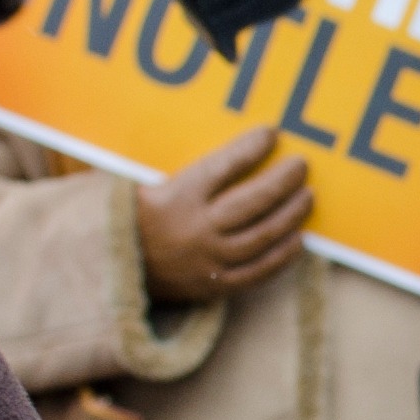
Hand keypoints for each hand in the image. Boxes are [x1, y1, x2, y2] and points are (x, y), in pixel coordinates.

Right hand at [135, 128, 311, 301]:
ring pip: (262, 235)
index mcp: (177, 197)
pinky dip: (282, 256)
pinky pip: (257, 272)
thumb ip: (175, 167)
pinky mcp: (213, 286)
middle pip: (253, 201)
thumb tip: (208, 145)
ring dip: (290, 214)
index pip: (225, 166)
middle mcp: (196, 228)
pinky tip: (299, 239)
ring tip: (307, 196)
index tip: (272, 133)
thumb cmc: (129, 219)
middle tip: (301, 165)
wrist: (111, 271)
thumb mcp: (138, 185)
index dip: (252, 147)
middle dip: (283, 180)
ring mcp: (208, 260)